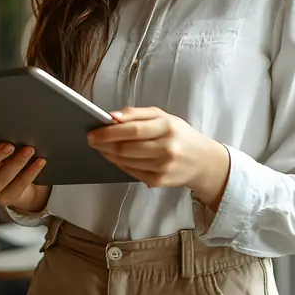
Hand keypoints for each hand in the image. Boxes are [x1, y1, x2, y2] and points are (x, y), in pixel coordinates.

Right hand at [0, 129, 50, 213]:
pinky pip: (19, 185)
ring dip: (17, 162)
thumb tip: (10, 125)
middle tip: (9, 145)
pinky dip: (31, 172)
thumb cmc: (5, 160)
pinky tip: (40, 162)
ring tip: (29, 150)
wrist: (19, 186)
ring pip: (2, 177)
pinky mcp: (6, 198)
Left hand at [88, 107, 229, 210]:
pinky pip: (131, 172)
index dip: (109, 132)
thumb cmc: (179, 135)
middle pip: (126, 148)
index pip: (132, 130)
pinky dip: (119, 164)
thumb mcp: (163, 117)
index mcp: (167, 127)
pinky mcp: (159, 181)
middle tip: (92, 140)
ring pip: (125, 161)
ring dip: (108, 154)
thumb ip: (136, 114)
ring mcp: (163, 167)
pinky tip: (115, 157)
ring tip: (101, 147)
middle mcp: (167, 148)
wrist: (202, 161)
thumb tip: (112, 116)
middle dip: (104, 144)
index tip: (93, 132)